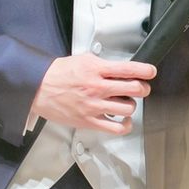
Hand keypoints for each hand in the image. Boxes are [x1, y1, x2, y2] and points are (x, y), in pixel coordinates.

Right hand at [31, 55, 156, 133]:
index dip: (146, 70)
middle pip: (134, 89)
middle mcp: (97, 88)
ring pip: (128, 108)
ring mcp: (94, 106)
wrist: (37, 87)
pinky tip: (123, 120)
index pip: (129, 69)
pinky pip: (115, 128)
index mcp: (97, 70)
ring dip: (132, 105)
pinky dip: (125, 125)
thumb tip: (121, 68)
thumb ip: (104, 64)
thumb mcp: (84, 60)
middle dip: (143, 88)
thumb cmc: (58, 73)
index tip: (151, 72)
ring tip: (126, 102)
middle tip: (141, 88)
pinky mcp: (88, 121)